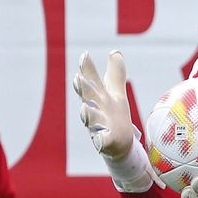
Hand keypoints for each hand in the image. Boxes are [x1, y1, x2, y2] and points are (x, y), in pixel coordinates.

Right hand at [73, 51, 154, 193]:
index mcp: (98, 98)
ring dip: (87, 114)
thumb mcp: (116, 93)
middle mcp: (95, 111)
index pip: (91, 81)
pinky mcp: (107, 143)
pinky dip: (102, 141)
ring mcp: (99, 127)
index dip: (87, 69)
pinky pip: (103, 142)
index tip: (85, 55)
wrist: (120, 145)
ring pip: (92, 120)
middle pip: (88, 98)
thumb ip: (115, 74)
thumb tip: (115, 52)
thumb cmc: (114, 116)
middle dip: (83, 89)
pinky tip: (101, 140)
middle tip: (78, 78)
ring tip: (85, 108)